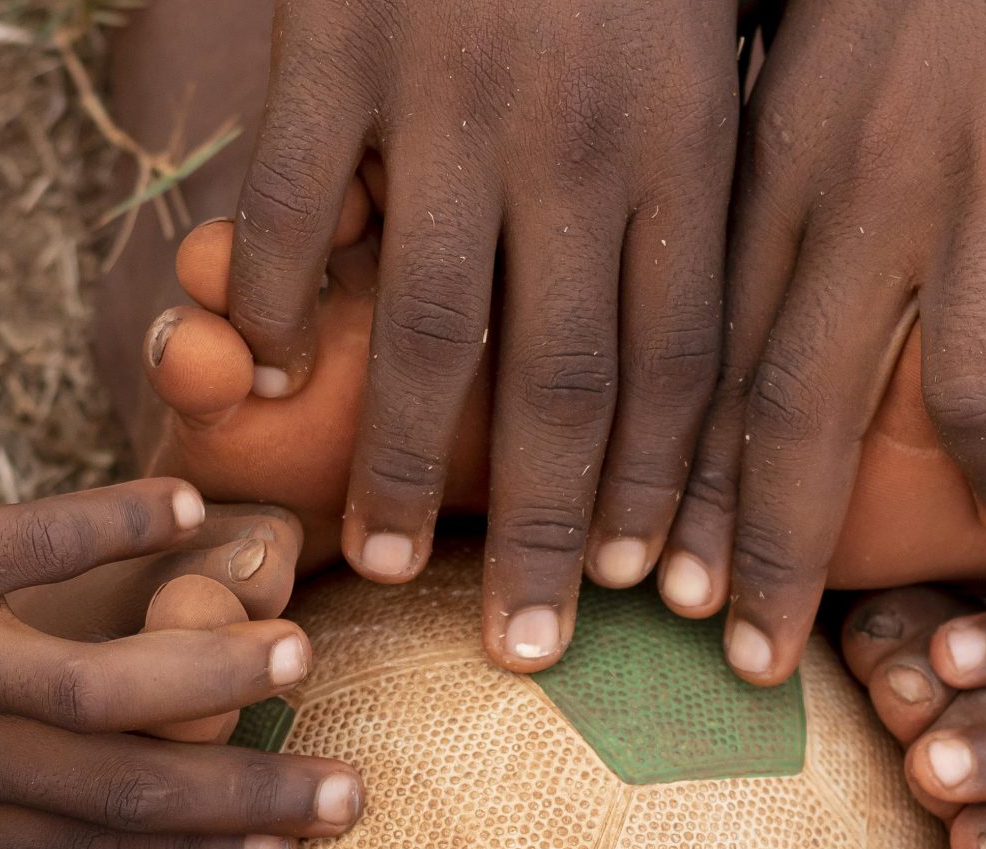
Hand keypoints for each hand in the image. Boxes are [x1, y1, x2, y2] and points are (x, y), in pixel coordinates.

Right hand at [223, 0, 738, 665]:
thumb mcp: (714, 45)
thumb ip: (705, 193)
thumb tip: (716, 357)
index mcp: (685, 146)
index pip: (687, 361)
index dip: (673, 495)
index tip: (658, 599)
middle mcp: (576, 143)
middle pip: (568, 383)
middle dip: (553, 532)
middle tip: (534, 651)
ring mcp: (448, 97)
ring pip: (426, 326)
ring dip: (404, 462)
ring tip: (379, 564)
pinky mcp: (336, 45)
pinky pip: (300, 203)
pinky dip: (282, 298)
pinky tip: (270, 383)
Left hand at [667, 0, 985, 680]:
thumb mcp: (795, 84)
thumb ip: (764, 218)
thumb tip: (702, 369)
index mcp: (778, 168)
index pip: (712, 366)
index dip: (688, 499)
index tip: (671, 604)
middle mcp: (869, 186)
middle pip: (800, 413)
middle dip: (769, 558)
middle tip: (757, 664)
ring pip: (975, 391)